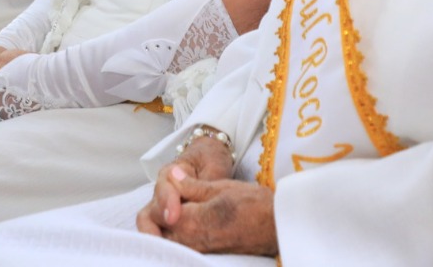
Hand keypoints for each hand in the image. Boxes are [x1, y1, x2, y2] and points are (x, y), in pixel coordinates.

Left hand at [137, 141, 275, 255]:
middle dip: (158, 214)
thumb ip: (191, 186)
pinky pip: (181, 247)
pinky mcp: (205, 255)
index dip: (159, 199)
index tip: (172, 187)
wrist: (277, 226)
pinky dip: (176, 236)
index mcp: (192, 222)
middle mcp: (190, 241)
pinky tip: (186, 224)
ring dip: (166, 227)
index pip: (155, 214)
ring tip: (180, 208)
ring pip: (167, 241)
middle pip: (157, 231)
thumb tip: (172, 176)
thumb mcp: (221, 187)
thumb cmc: (254, 204)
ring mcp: (198, 251)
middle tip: (174, 196)